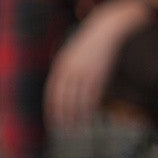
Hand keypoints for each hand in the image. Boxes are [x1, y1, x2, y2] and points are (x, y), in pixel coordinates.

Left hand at [43, 0, 149, 130]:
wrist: (106, 29)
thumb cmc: (88, 43)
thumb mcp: (71, 54)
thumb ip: (65, 70)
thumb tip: (62, 88)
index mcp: (61, 65)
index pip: (52, 92)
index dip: (52, 108)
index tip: (52, 120)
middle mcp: (72, 69)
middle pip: (64, 98)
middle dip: (63, 115)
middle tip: (63, 129)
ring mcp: (86, 72)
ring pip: (79, 99)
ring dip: (77, 115)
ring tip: (76, 126)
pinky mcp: (100, 73)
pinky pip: (93, 94)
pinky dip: (90, 107)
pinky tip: (90, 115)